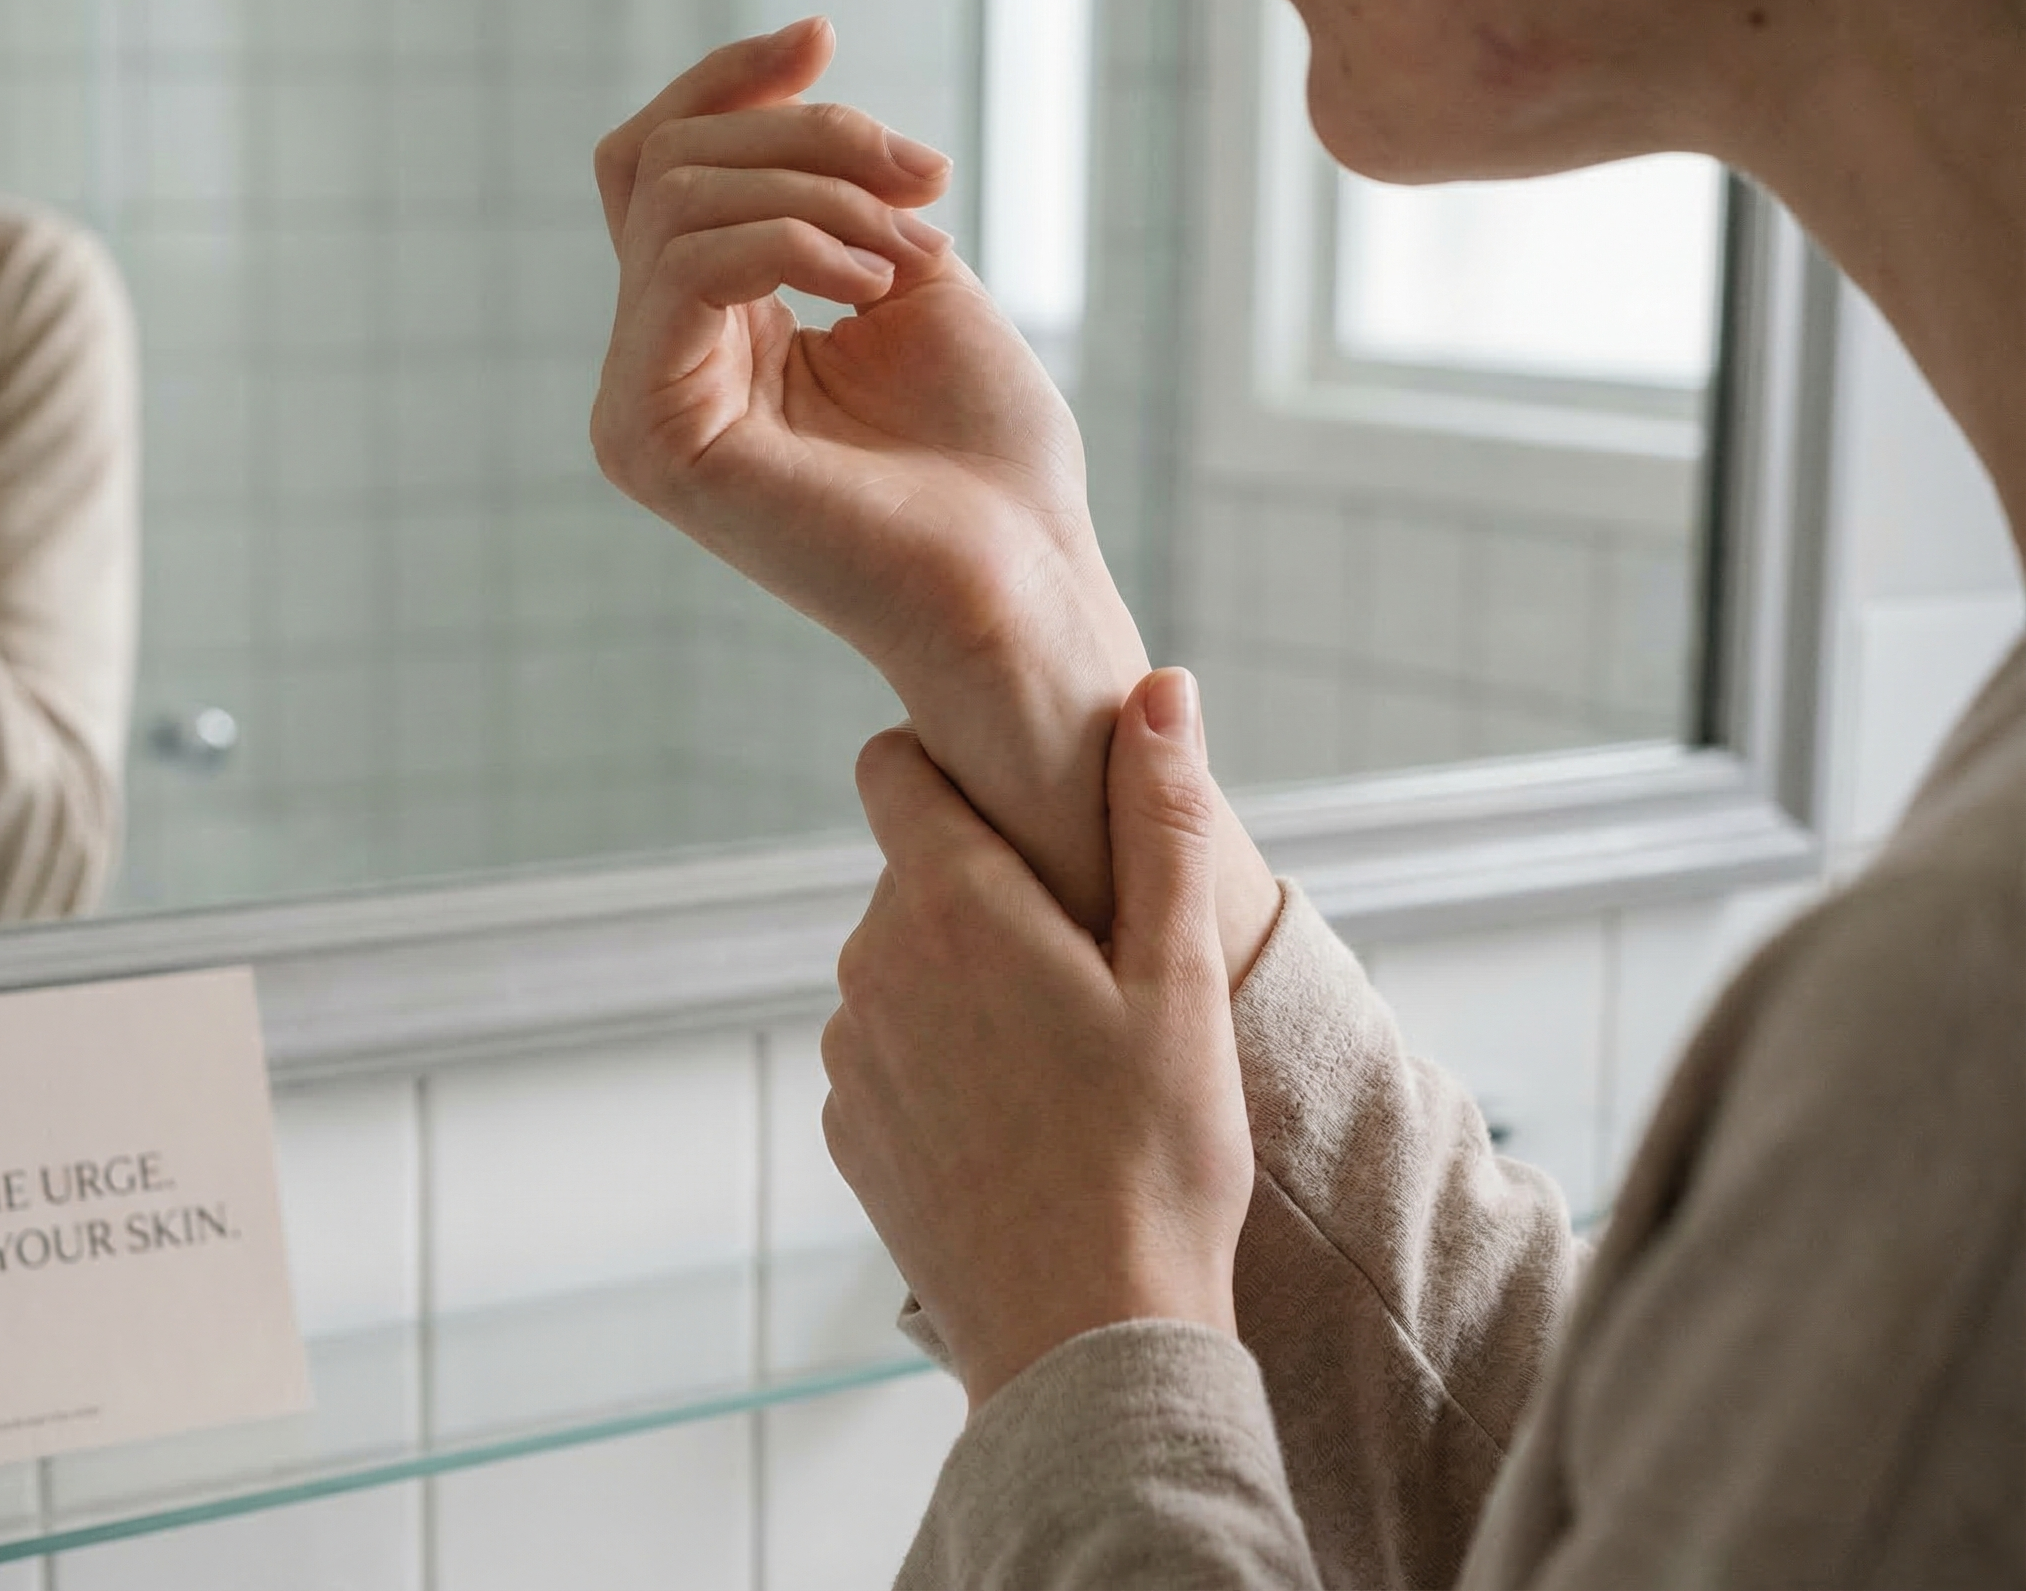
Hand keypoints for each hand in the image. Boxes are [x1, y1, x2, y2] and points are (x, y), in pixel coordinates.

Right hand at [594, 21, 1284, 968]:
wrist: (1020, 582)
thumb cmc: (986, 460)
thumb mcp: (907, 270)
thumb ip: (830, 188)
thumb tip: (791, 66)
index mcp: (705, 337)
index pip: (656, 167)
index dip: (727, 83)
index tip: (824, 35)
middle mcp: (653, 372)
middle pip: (664, 164)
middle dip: (807, 138)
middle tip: (924, 180)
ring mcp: (640, 411)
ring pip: (675, 200)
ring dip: (820, 193)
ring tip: (910, 259)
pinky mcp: (653, 441)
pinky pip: (689, 265)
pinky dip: (796, 242)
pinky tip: (872, 286)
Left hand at [825, 670, 1254, 1410]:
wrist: (1088, 1340)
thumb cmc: (1156, 1156)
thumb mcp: (1180, 977)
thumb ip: (1160, 820)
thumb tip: (1160, 687)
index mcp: (950, 903)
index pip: (890, 765)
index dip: (957, 771)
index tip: (1031, 816)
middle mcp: (869, 964)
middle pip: (912, 869)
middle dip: (988, 889)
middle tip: (1092, 971)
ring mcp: (846, 1053)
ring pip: (901, 963)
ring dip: (965, 980)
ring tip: (1066, 1061)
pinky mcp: (846, 1128)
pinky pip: (889, 1050)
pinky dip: (941, 1062)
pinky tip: (1020, 1123)